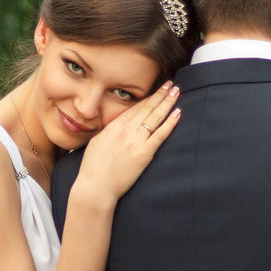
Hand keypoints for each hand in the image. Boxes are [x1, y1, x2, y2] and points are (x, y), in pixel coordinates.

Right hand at [76, 81, 180, 201]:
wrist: (96, 187)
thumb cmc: (93, 168)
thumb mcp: (97, 142)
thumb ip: (109, 131)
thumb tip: (116, 126)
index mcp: (113, 127)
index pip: (134, 108)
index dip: (147, 97)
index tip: (156, 89)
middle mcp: (126, 130)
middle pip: (146, 108)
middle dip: (160, 94)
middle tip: (170, 84)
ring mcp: (136, 141)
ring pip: (155, 117)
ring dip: (167, 102)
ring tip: (176, 92)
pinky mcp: (144, 153)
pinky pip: (160, 134)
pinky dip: (170, 123)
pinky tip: (177, 113)